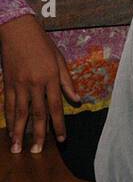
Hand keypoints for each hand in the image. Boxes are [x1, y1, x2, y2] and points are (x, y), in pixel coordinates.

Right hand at [0, 14, 79, 153]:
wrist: (17, 30)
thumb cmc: (42, 44)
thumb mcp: (60, 60)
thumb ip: (67, 82)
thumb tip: (77, 101)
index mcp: (50, 78)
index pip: (55, 107)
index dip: (59, 125)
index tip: (61, 139)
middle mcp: (34, 84)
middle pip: (36, 114)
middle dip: (37, 134)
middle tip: (35, 151)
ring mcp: (18, 84)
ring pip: (19, 112)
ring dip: (18, 131)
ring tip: (17, 147)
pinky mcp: (7, 82)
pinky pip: (7, 104)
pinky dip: (9, 118)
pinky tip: (9, 129)